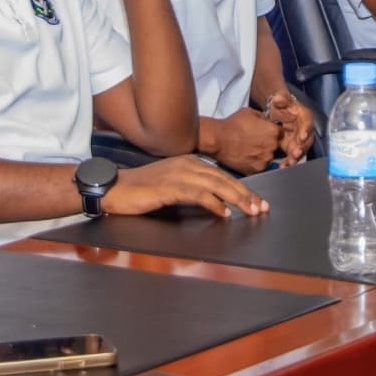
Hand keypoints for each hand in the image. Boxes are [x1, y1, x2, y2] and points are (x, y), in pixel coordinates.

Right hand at [107, 157, 267, 219]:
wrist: (114, 188)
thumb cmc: (141, 190)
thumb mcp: (171, 185)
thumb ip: (192, 189)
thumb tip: (216, 202)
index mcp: (188, 161)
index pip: (222, 175)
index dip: (241, 188)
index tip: (257, 201)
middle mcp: (186, 164)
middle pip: (223, 179)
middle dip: (245, 194)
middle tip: (262, 208)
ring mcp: (178, 174)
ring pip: (216, 185)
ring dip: (236, 199)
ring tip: (250, 211)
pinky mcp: (169, 187)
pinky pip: (198, 194)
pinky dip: (213, 203)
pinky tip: (223, 214)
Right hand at [206, 107, 281, 173]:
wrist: (218, 139)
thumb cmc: (233, 124)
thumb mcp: (250, 112)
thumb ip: (264, 118)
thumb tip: (268, 122)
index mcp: (274, 131)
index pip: (281, 134)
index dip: (273, 133)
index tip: (265, 134)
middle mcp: (273, 146)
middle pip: (276, 147)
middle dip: (268, 144)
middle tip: (255, 142)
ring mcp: (265, 160)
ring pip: (268, 158)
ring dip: (262, 155)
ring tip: (249, 151)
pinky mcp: (256, 170)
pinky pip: (260, 167)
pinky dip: (254, 164)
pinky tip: (246, 158)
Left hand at [266, 91, 316, 164]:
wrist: (278, 113)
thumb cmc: (283, 106)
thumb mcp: (282, 99)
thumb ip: (281, 99)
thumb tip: (278, 99)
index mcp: (305, 117)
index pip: (308, 124)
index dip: (305, 131)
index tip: (301, 137)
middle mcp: (305, 130)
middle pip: (307, 141)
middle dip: (302, 148)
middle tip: (296, 153)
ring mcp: (299, 140)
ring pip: (301, 151)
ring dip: (295, 158)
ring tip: (289, 163)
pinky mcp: (292, 147)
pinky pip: (292, 156)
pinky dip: (288, 162)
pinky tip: (283, 167)